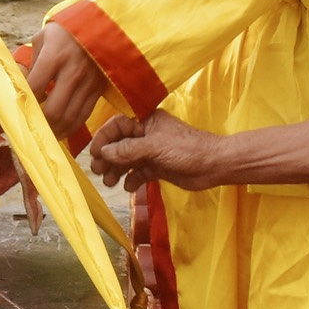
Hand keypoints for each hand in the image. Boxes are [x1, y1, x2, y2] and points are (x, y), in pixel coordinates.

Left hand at [26, 19, 113, 139]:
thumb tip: (19, 88)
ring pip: (70, 118)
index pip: (35, 87)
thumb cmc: (64, 33)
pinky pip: (83, 116)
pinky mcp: (98, 90)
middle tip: (29, 126)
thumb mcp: (42, 39)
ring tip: (42, 133)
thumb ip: (31, 63)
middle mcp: (74, 70)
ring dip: (54, 130)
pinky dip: (70, 127)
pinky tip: (59, 129)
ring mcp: (89, 82)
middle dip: (39, 123)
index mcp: (55, 55)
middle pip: (54, 109)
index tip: (15, 108)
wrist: (99, 25)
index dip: (24, 102)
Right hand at [86, 110, 221, 191]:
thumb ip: (128, 149)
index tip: (94, 153)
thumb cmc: (187, 149)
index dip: (104, 138)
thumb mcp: (155, 147)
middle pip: (119, 144)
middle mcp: (146, 135)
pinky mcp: (158, 167)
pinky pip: (138, 172)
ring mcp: (152, 152)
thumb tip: (103, 153)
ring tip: (110, 183)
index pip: (117, 126)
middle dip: (107, 158)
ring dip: (116, 171)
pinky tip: (129, 186)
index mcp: (146, 121)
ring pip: (127, 160)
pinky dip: (131, 179)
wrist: (214, 165)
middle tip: (98, 172)